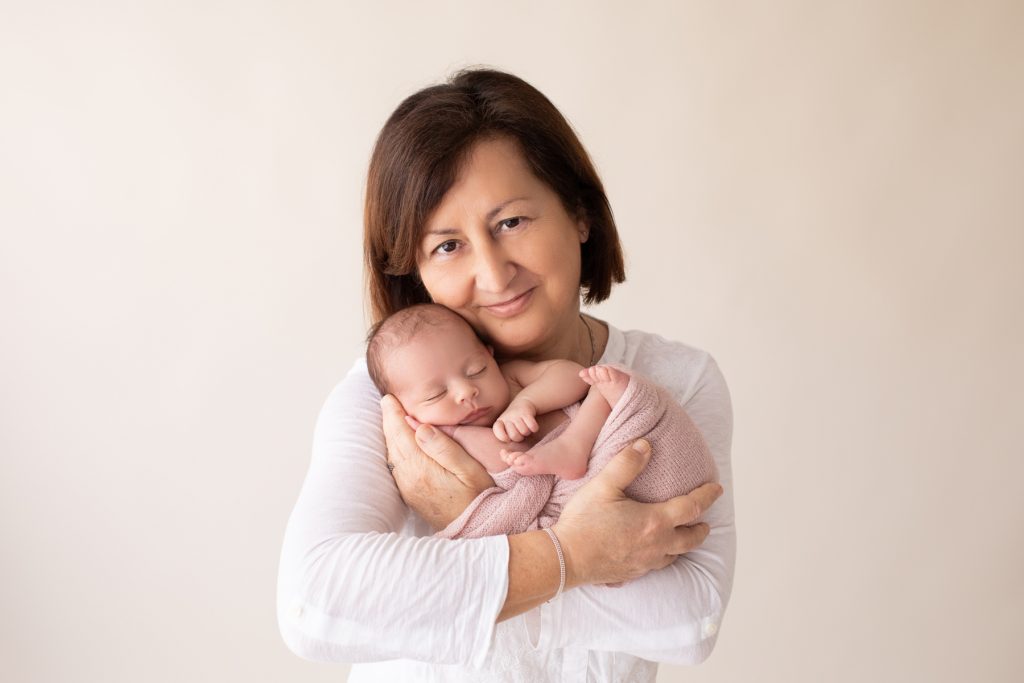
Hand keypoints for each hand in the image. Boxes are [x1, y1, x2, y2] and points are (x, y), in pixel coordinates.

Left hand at [381, 395, 494, 529]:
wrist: (476, 529)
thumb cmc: (480, 496)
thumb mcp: (469, 469)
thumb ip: (444, 447)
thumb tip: (420, 426)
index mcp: (421, 468)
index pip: (401, 434)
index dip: (394, 414)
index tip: (389, 398)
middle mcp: (409, 478)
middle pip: (393, 443)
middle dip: (389, 421)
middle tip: (388, 402)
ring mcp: (408, 488)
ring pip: (392, 455)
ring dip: (391, 435)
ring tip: (392, 417)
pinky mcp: (410, 495)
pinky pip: (396, 467)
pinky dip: (395, 450)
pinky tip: (400, 443)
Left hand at [493, 397, 539, 442]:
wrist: (521, 404)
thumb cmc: (512, 422)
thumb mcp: (505, 427)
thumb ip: (504, 436)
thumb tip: (508, 442)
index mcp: (499, 422)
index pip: (498, 431)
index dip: (503, 437)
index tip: (507, 439)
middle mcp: (507, 417)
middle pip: (514, 436)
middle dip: (519, 438)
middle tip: (519, 433)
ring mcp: (517, 414)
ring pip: (524, 431)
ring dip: (527, 432)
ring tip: (525, 428)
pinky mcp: (527, 413)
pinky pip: (532, 426)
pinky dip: (534, 428)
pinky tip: (532, 426)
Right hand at [553, 439, 722, 586]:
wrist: (566, 559)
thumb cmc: (584, 522)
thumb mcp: (603, 486)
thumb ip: (627, 463)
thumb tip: (646, 445)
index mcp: (654, 521)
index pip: (691, 507)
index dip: (707, 496)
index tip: (717, 489)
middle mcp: (656, 545)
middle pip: (690, 539)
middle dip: (701, 529)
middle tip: (706, 522)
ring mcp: (644, 563)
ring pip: (675, 555)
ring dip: (684, 545)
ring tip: (683, 537)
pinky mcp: (631, 574)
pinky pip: (656, 566)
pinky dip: (664, 557)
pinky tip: (654, 553)